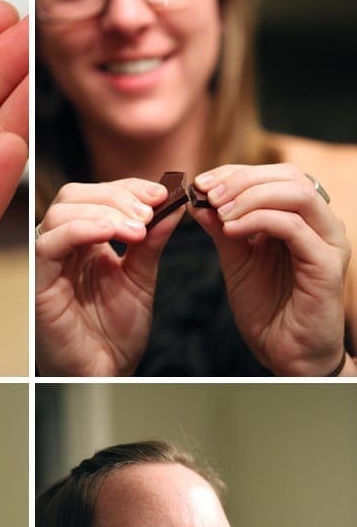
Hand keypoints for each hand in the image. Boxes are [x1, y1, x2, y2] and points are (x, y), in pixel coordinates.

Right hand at [35, 178, 182, 375]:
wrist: (105, 374)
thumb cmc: (116, 334)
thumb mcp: (141, 277)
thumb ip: (152, 241)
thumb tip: (175, 201)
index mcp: (83, 242)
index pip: (96, 195)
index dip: (128, 188)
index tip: (162, 193)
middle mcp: (61, 248)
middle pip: (75, 196)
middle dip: (118, 197)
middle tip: (149, 212)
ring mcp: (47, 263)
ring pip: (62, 212)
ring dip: (105, 212)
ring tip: (137, 229)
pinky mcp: (39, 283)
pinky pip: (49, 243)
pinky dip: (82, 230)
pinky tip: (112, 235)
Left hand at [193, 164, 350, 375]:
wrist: (287, 354)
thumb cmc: (268, 311)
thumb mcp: (238, 263)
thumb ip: (222, 230)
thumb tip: (197, 199)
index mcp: (302, 219)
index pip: (275, 175)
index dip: (236, 172)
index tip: (200, 182)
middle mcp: (321, 224)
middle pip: (288, 175)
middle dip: (241, 179)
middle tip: (207, 194)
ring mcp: (328, 242)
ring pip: (296, 193)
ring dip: (250, 196)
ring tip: (219, 212)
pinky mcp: (326, 264)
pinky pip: (294, 227)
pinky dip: (258, 220)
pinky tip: (231, 230)